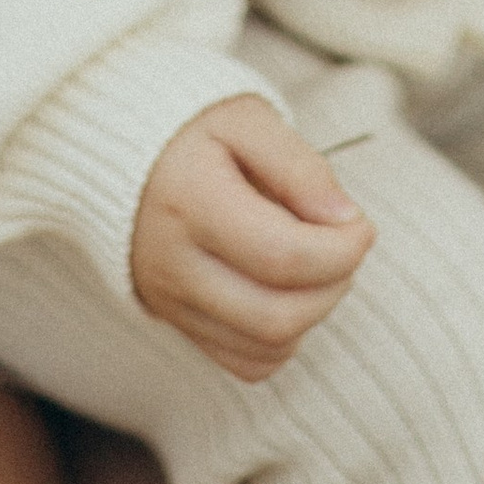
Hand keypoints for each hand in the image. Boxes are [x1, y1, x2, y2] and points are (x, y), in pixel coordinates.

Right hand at [130, 96, 370, 378]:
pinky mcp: (176, 325)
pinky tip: (286, 288)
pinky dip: (284, 337)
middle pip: (277, 316)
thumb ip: (299, 167)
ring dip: (314, 312)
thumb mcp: (248, 119)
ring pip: (266, 348)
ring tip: (317, 260)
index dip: (341, 250)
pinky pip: (247, 364)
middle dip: (335, 285)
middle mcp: (173, 264)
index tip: (361, 223)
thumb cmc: (197, 128)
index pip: (282, 256)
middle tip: (344, 243)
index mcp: (190, 200)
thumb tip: (346, 220)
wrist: (122, 152)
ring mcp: (170, 303)